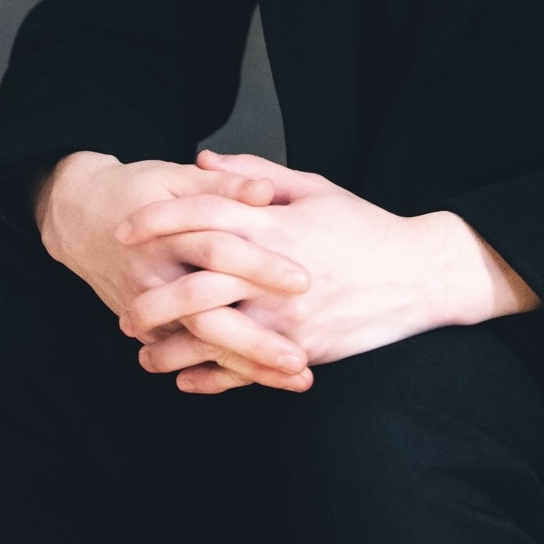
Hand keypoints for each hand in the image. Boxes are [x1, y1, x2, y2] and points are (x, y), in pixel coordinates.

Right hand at [34, 151, 315, 391]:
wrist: (78, 216)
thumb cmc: (135, 190)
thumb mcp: (176, 177)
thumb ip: (224, 186)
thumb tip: (266, 191)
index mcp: (167, 233)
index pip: (218, 250)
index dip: (260, 265)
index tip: (303, 281)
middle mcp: (153, 275)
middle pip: (206, 313)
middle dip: (254, 339)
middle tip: (299, 355)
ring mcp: (147, 307)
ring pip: (198, 345)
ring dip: (245, 366)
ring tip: (292, 376)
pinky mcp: (147, 328)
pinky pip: (185, 358)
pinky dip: (222, 374)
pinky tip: (262, 381)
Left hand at [117, 150, 540, 394]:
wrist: (419, 274)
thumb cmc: (365, 226)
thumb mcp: (313, 188)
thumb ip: (255, 176)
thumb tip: (203, 162)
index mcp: (276, 226)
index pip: (202, 218)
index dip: (158, 222)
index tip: (126, 231)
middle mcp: (276, 274)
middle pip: (197, 285)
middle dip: (153, 297)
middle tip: (124, 305)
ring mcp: (288, 317)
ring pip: (215, 337)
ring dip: (172, 347)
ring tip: (144, 352)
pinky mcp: (302, 350)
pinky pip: (247, 372)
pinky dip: (211, 380)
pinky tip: (185, 381)